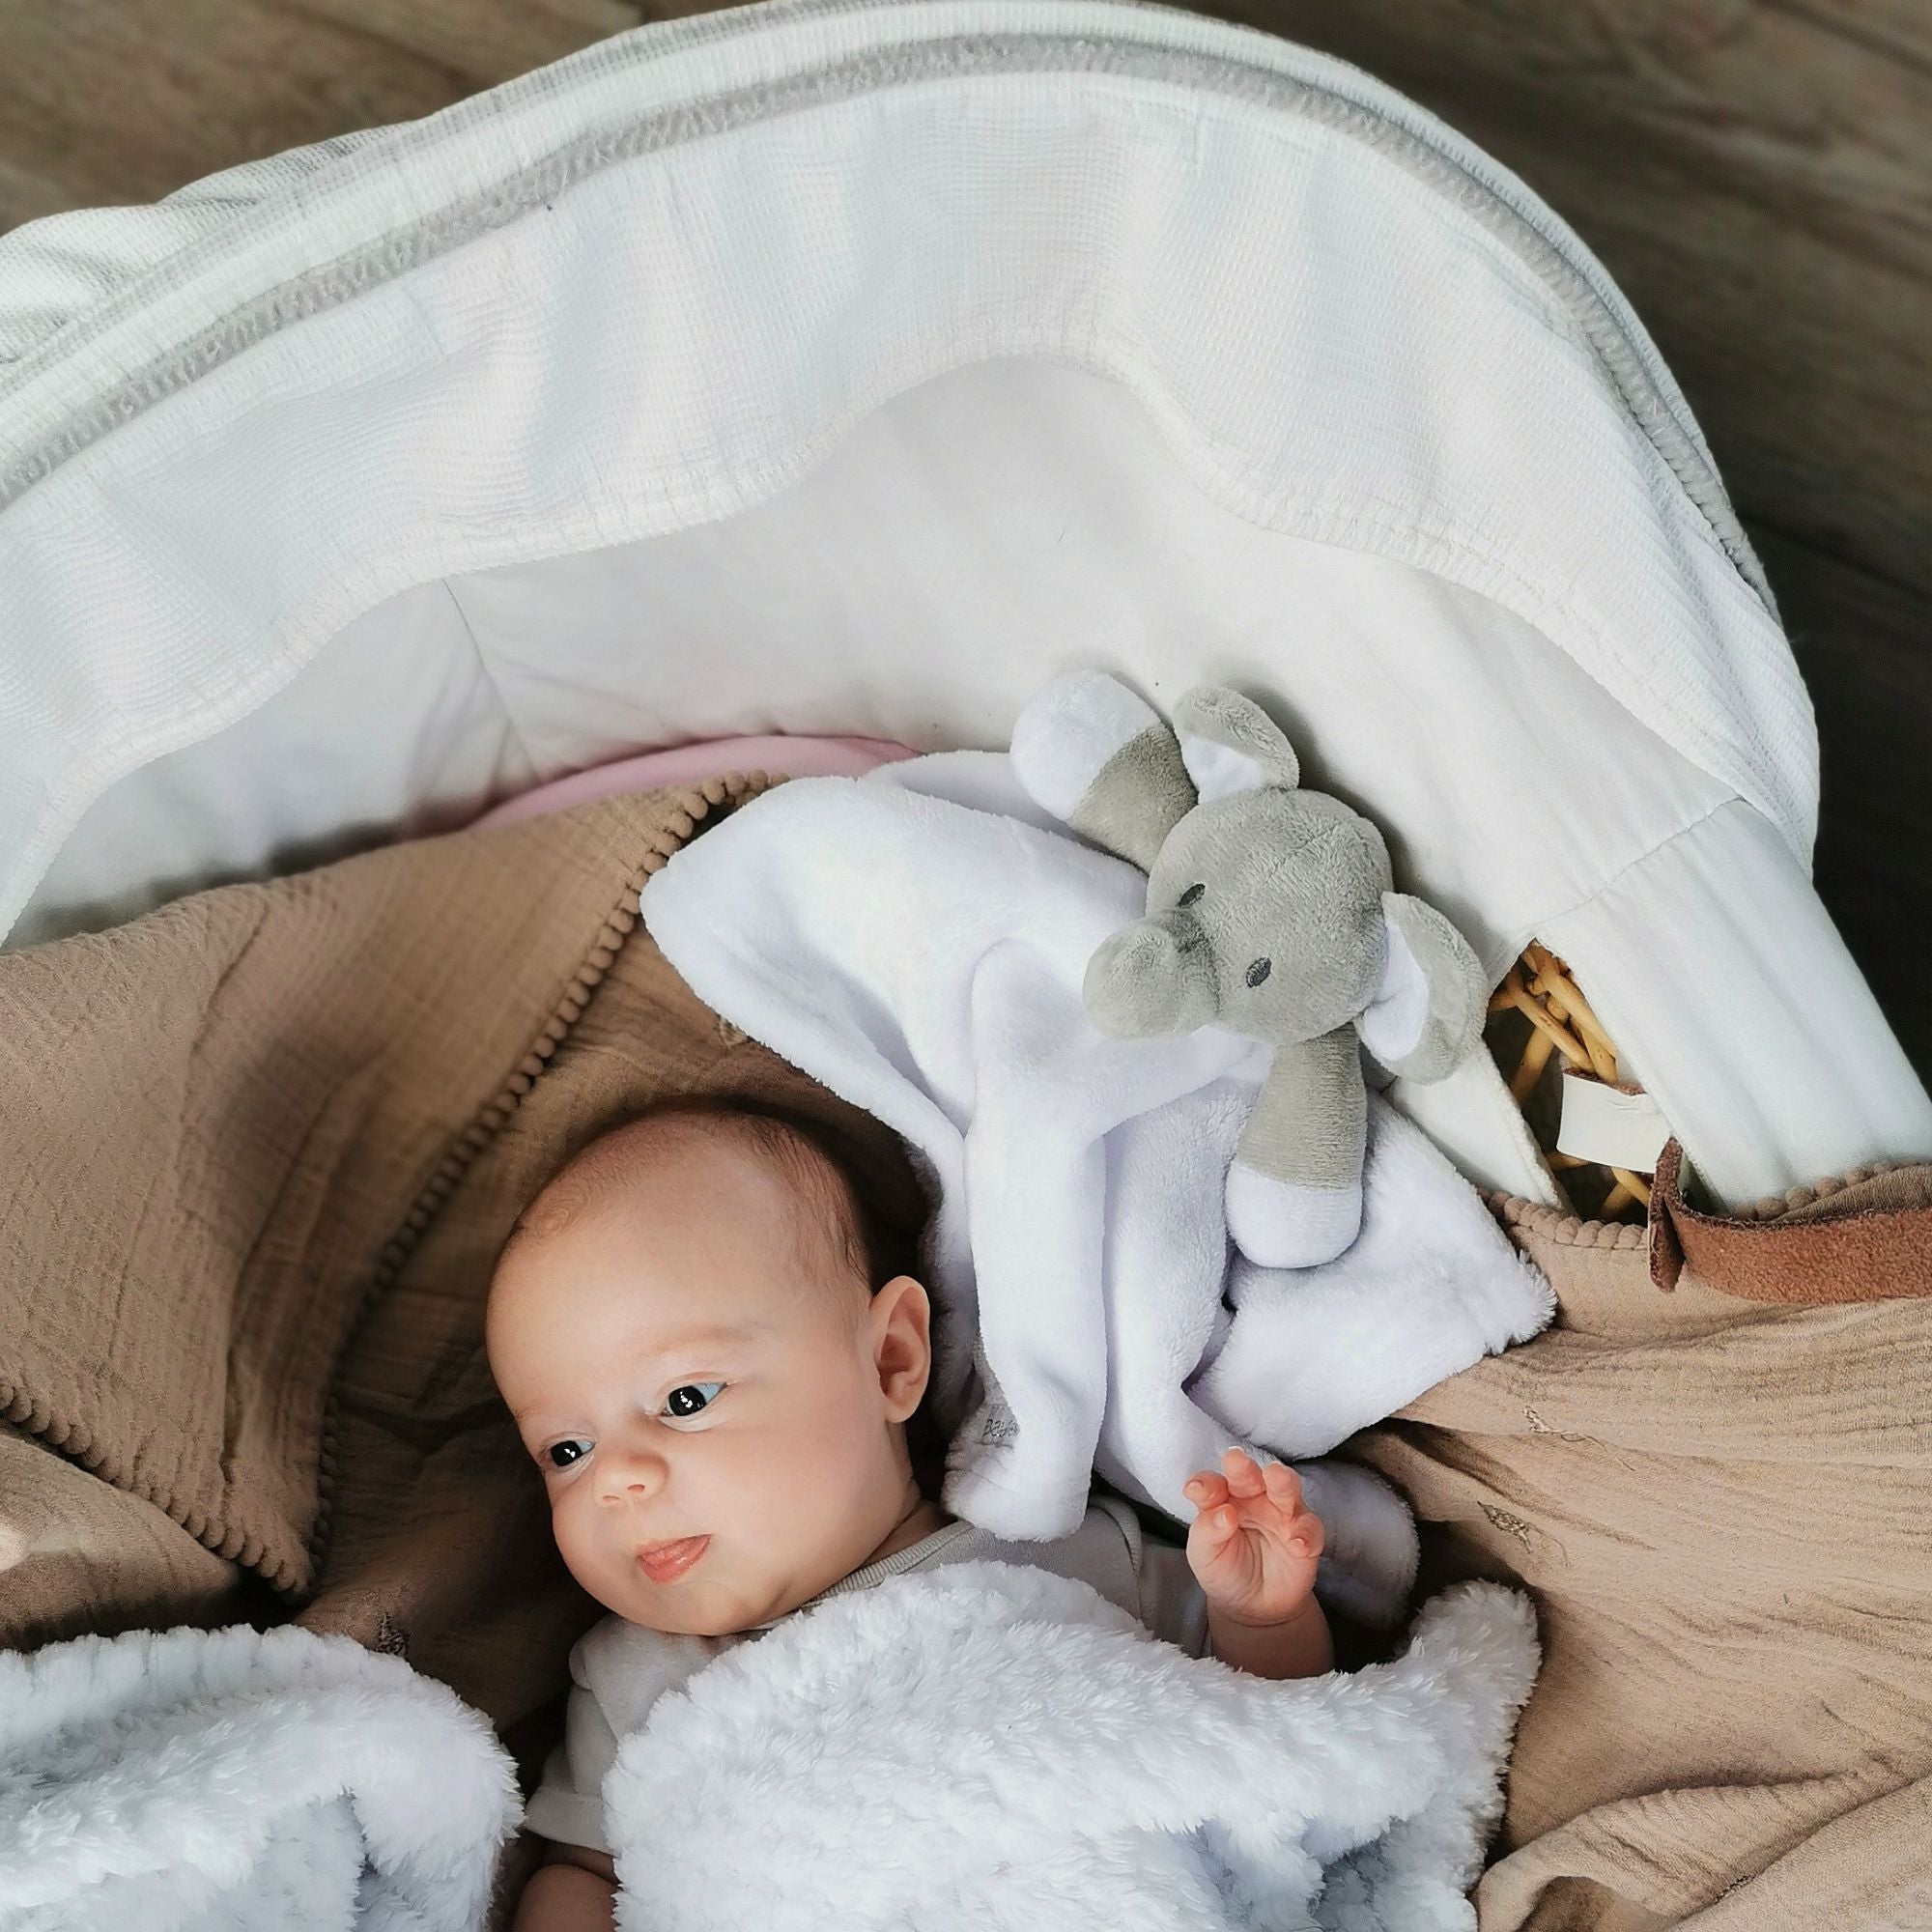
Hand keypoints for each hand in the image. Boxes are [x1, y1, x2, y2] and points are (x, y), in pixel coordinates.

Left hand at [1183, 1448, 1323, 1626]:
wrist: (1254, 1606)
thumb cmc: (1224, 1569)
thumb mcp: (1205, 1555)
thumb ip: (1207, 1532)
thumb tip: (1223, 1514)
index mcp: (1223, 1498)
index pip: (1212, 1485)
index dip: (1205, 1484)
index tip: (1195, 1490)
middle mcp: (1253, 1499)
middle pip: (1250, 1476)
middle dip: (1243, 1468)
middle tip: (1235, 1460)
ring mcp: (1282, 1515)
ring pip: (1286, 1489)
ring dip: (1282, 1482)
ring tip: (1276, 1476)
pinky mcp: (1306, 1536)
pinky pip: (1310, 1529)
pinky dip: (1305, 1533)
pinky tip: (1297, 1542)